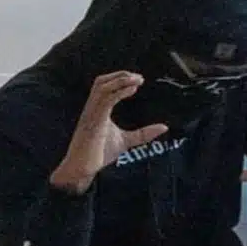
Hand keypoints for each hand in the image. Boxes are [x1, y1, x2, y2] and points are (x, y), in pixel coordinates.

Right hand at [50, 72, 168, 193]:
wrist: (82, 170)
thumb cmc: (99, 154)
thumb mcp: (126, 141)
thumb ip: (143, 134)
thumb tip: (164, 127)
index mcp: (97, 110)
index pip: (104, 86)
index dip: (120, 78)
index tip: (139, 79)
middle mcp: (92, 108)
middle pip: (101, 81)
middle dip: (120, 75)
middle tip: (139, 77)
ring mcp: (91, 114)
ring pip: (102, 88)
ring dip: (120, 80)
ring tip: (137, 80)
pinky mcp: (93, 122)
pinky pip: (105, 101)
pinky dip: (119, 92)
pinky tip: (132, 90)